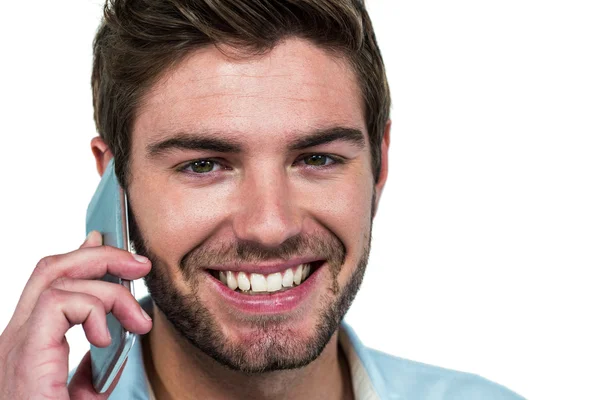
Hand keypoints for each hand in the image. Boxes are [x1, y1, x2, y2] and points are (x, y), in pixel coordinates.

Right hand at [0, 231, 152, 398]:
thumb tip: (111, 339)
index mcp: (30, 344)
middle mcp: (16, 338)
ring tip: (138, 322)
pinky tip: (108, 338)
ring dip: (110, 291)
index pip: (51, 282)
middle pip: (51, 268)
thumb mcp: (81, 396)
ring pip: (57, 278)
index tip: (113, 248)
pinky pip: (57, 303)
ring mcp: (16, 344)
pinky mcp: (25, 354)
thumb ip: (90, 367)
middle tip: (139, 264)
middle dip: (101, 256)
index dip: (83, 257)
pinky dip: (92, 310)